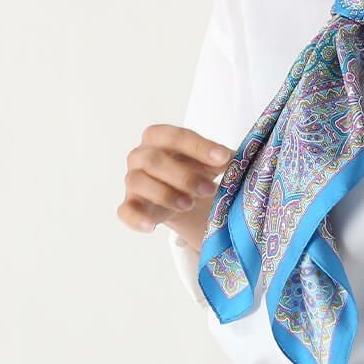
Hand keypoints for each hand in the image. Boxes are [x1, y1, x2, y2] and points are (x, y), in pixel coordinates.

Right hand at [118, 123, 235, 248]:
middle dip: (184, 176)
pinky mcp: (129, 204)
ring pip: (138, 182)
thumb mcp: (210, 161)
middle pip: (154, 160)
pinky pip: (125, 211)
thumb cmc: (195, 169)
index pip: (175, 136)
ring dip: (165, 194)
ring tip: (189, 205)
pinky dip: (136, 219)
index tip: (224, 158)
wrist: (182, 195)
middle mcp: (140, 155)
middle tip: (210, 190)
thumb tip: (238, 158)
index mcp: (158, 137)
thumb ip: (221, 158)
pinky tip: (151, 226)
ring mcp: (132, 180)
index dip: (200, 147)